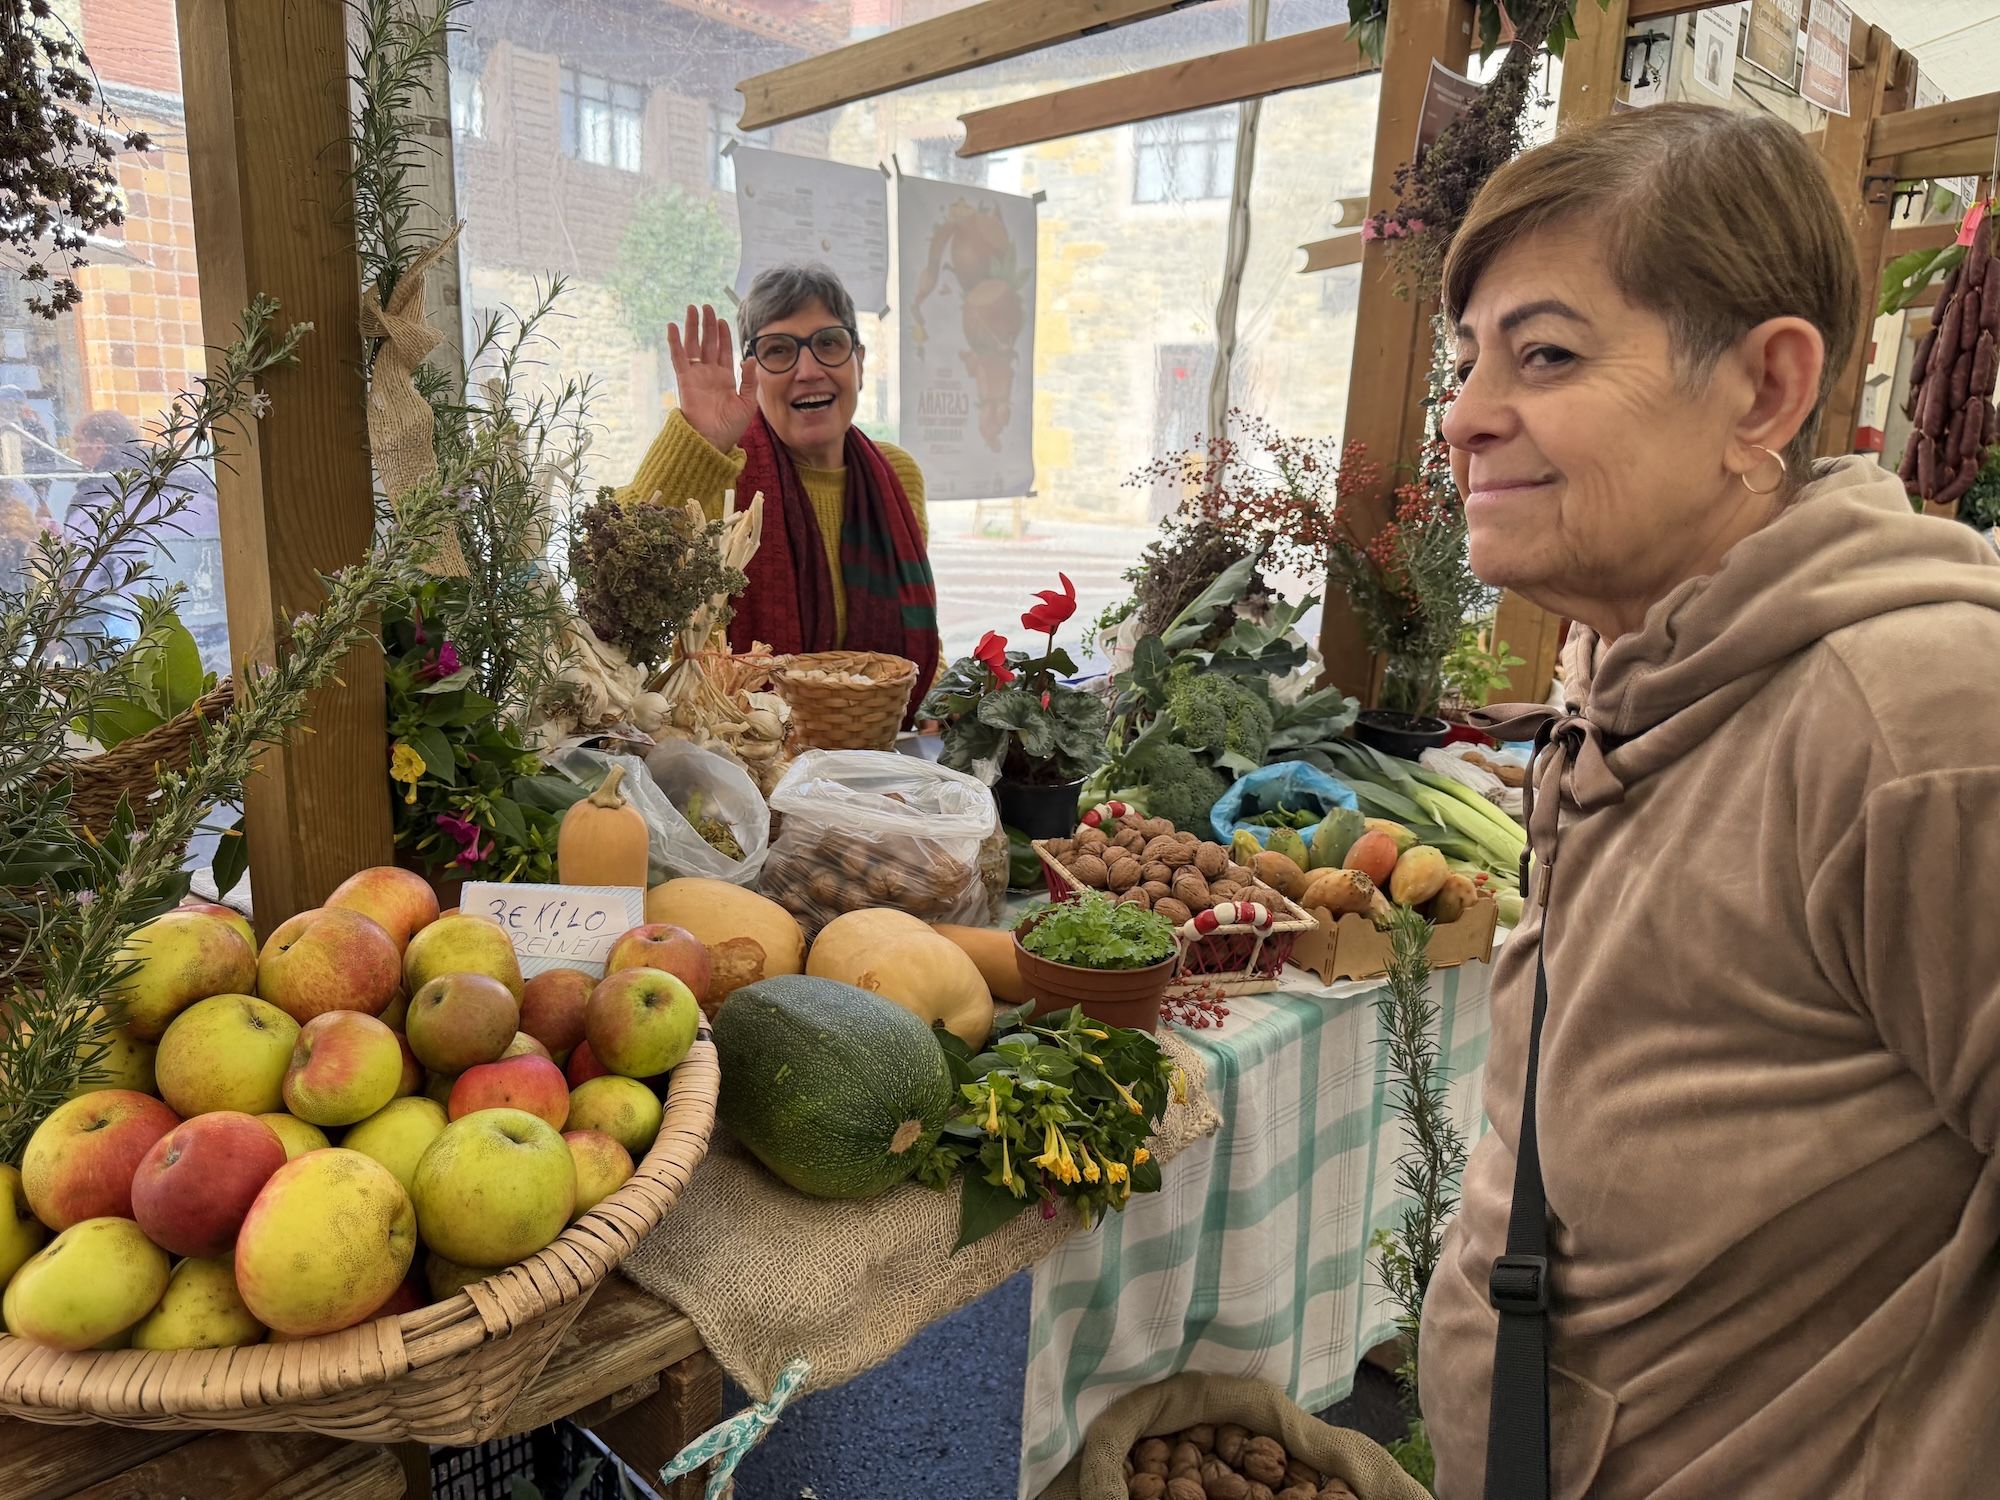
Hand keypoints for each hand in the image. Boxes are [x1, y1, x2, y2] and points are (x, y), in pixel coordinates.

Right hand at [666, 303, 758, 454]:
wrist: (713, 441)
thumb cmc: (730, 427)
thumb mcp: (747, 403)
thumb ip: (749, 380)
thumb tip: (750, 358)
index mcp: (725, 378)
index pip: (723, 351)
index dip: (723, 335)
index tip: (722, 320)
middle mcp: (709, 374)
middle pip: (707, 343)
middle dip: (707, 325)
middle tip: (706, 307)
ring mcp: (696, 376)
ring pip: (693, 345)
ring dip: (692, 327)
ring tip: (692, 309)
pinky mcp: (685, 380)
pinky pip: (679, 358)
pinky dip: (675, 342)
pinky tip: (672, 326)